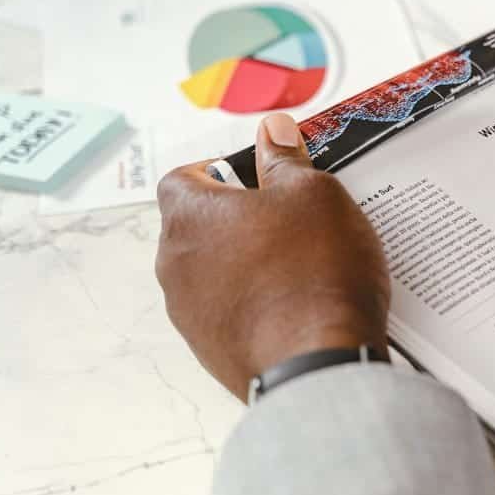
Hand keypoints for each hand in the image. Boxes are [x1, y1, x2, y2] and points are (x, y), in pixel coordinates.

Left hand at [155, 113, 390, 401]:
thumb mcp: (315, 195)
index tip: (258, 176)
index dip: (219, 171)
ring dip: (247, 264)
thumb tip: (273, 130)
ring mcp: (189, 314)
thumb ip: (287, 159)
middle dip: (240, 220)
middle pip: (198, 227)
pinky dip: (256, 305)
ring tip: (301, 268)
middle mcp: (176, 264)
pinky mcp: (211, 351)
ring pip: (214, 272)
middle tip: (291, 222)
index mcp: (189, 215)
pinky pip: (230, 313)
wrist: (318, 364)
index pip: (182, 177)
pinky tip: (298, 306)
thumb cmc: (314, 274)